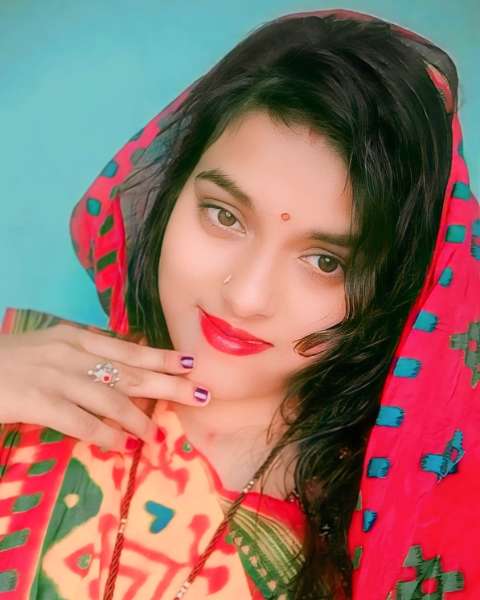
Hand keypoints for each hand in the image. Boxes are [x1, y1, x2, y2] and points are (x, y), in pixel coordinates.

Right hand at [0, 323, 208, 450]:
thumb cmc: (12, 358)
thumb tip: (123, 365)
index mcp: (77, 337)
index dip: (161, 357)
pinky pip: (83, 423)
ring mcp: (57, 378)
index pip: (129, 349)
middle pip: (131, 372)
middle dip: (170, 384)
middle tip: (200, 395)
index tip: (190, 363)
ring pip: (112, 400)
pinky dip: (107, 435)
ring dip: (139, 419)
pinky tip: (124, 445)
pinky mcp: (40, 402)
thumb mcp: (52, 344)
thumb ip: (85, 352)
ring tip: (156, 433)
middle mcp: (73, 353)